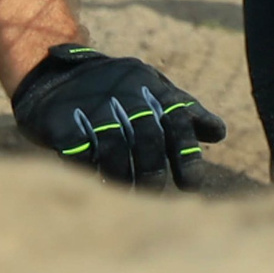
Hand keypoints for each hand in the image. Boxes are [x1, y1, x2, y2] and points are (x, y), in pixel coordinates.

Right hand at [10, 45, 227, 190]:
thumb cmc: (116, 90)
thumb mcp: (151, 90)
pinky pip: (81, 152)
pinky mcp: (62, 121)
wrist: (54, 76)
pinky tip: (97, 184)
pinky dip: (92, 171)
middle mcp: (125, 94)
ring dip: (124, 177)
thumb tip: (219, 133)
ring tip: (127, 196)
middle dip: (153, 172)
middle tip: (155, 195)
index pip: (177, 120)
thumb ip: (184, 111)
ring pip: (116, 149)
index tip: (192, 186)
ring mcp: (93, 106)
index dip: (186, 155)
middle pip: (148, 138)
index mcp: (150, 87)